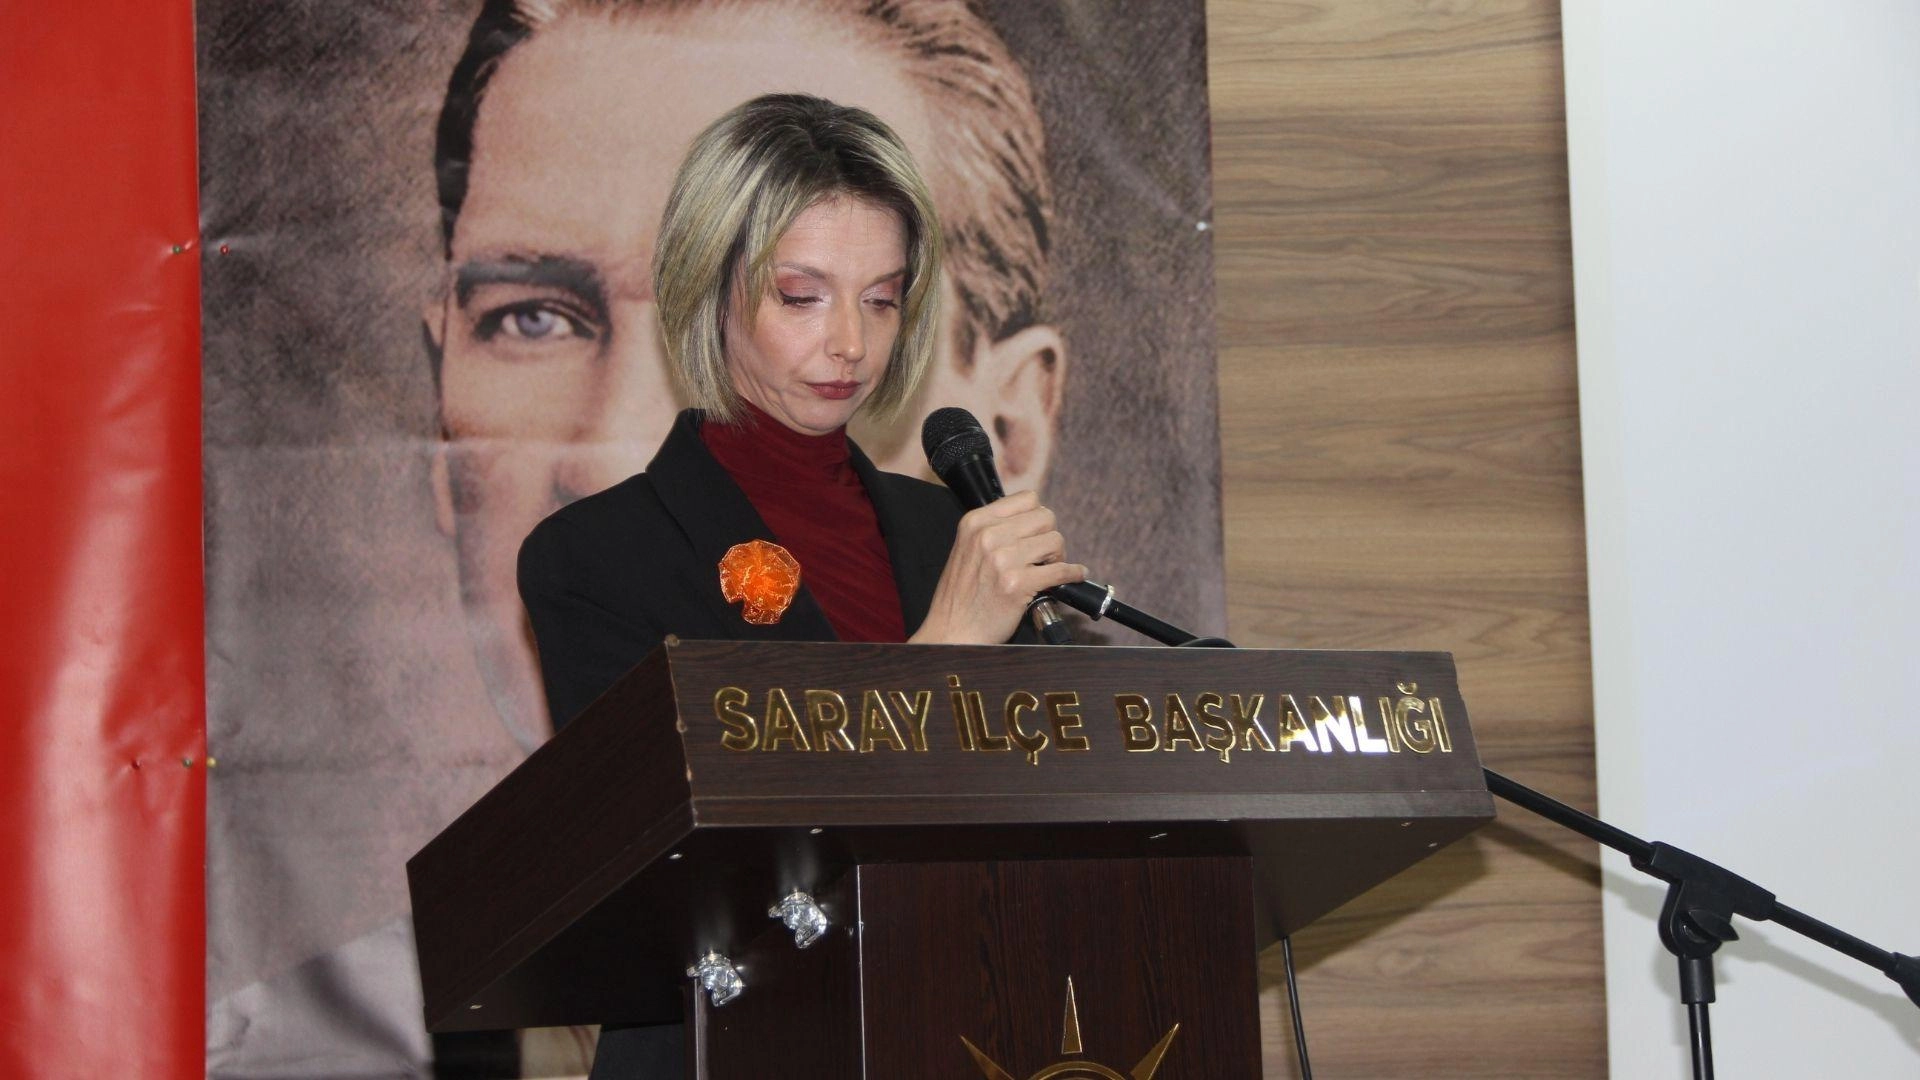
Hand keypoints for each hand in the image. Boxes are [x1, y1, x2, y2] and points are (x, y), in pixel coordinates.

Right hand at [909, 490, 1086, 644]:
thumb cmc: (960, 596)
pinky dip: (1073, 574)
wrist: (951, 631)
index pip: (1027, 498)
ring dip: (1058, 556)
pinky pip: (1061, 571)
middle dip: (1049, 535)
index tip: (1037, 532)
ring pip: (1055, 541)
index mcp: (975, 522)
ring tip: (1047, 569)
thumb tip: (1031, 522)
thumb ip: (993, 530)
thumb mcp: (966, 548)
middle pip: (1045, 517)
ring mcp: (1003, 560)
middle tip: (1044, 554)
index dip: (1037, 516)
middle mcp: (988, 536)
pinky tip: (1074, 576)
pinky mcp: (1017, 584)